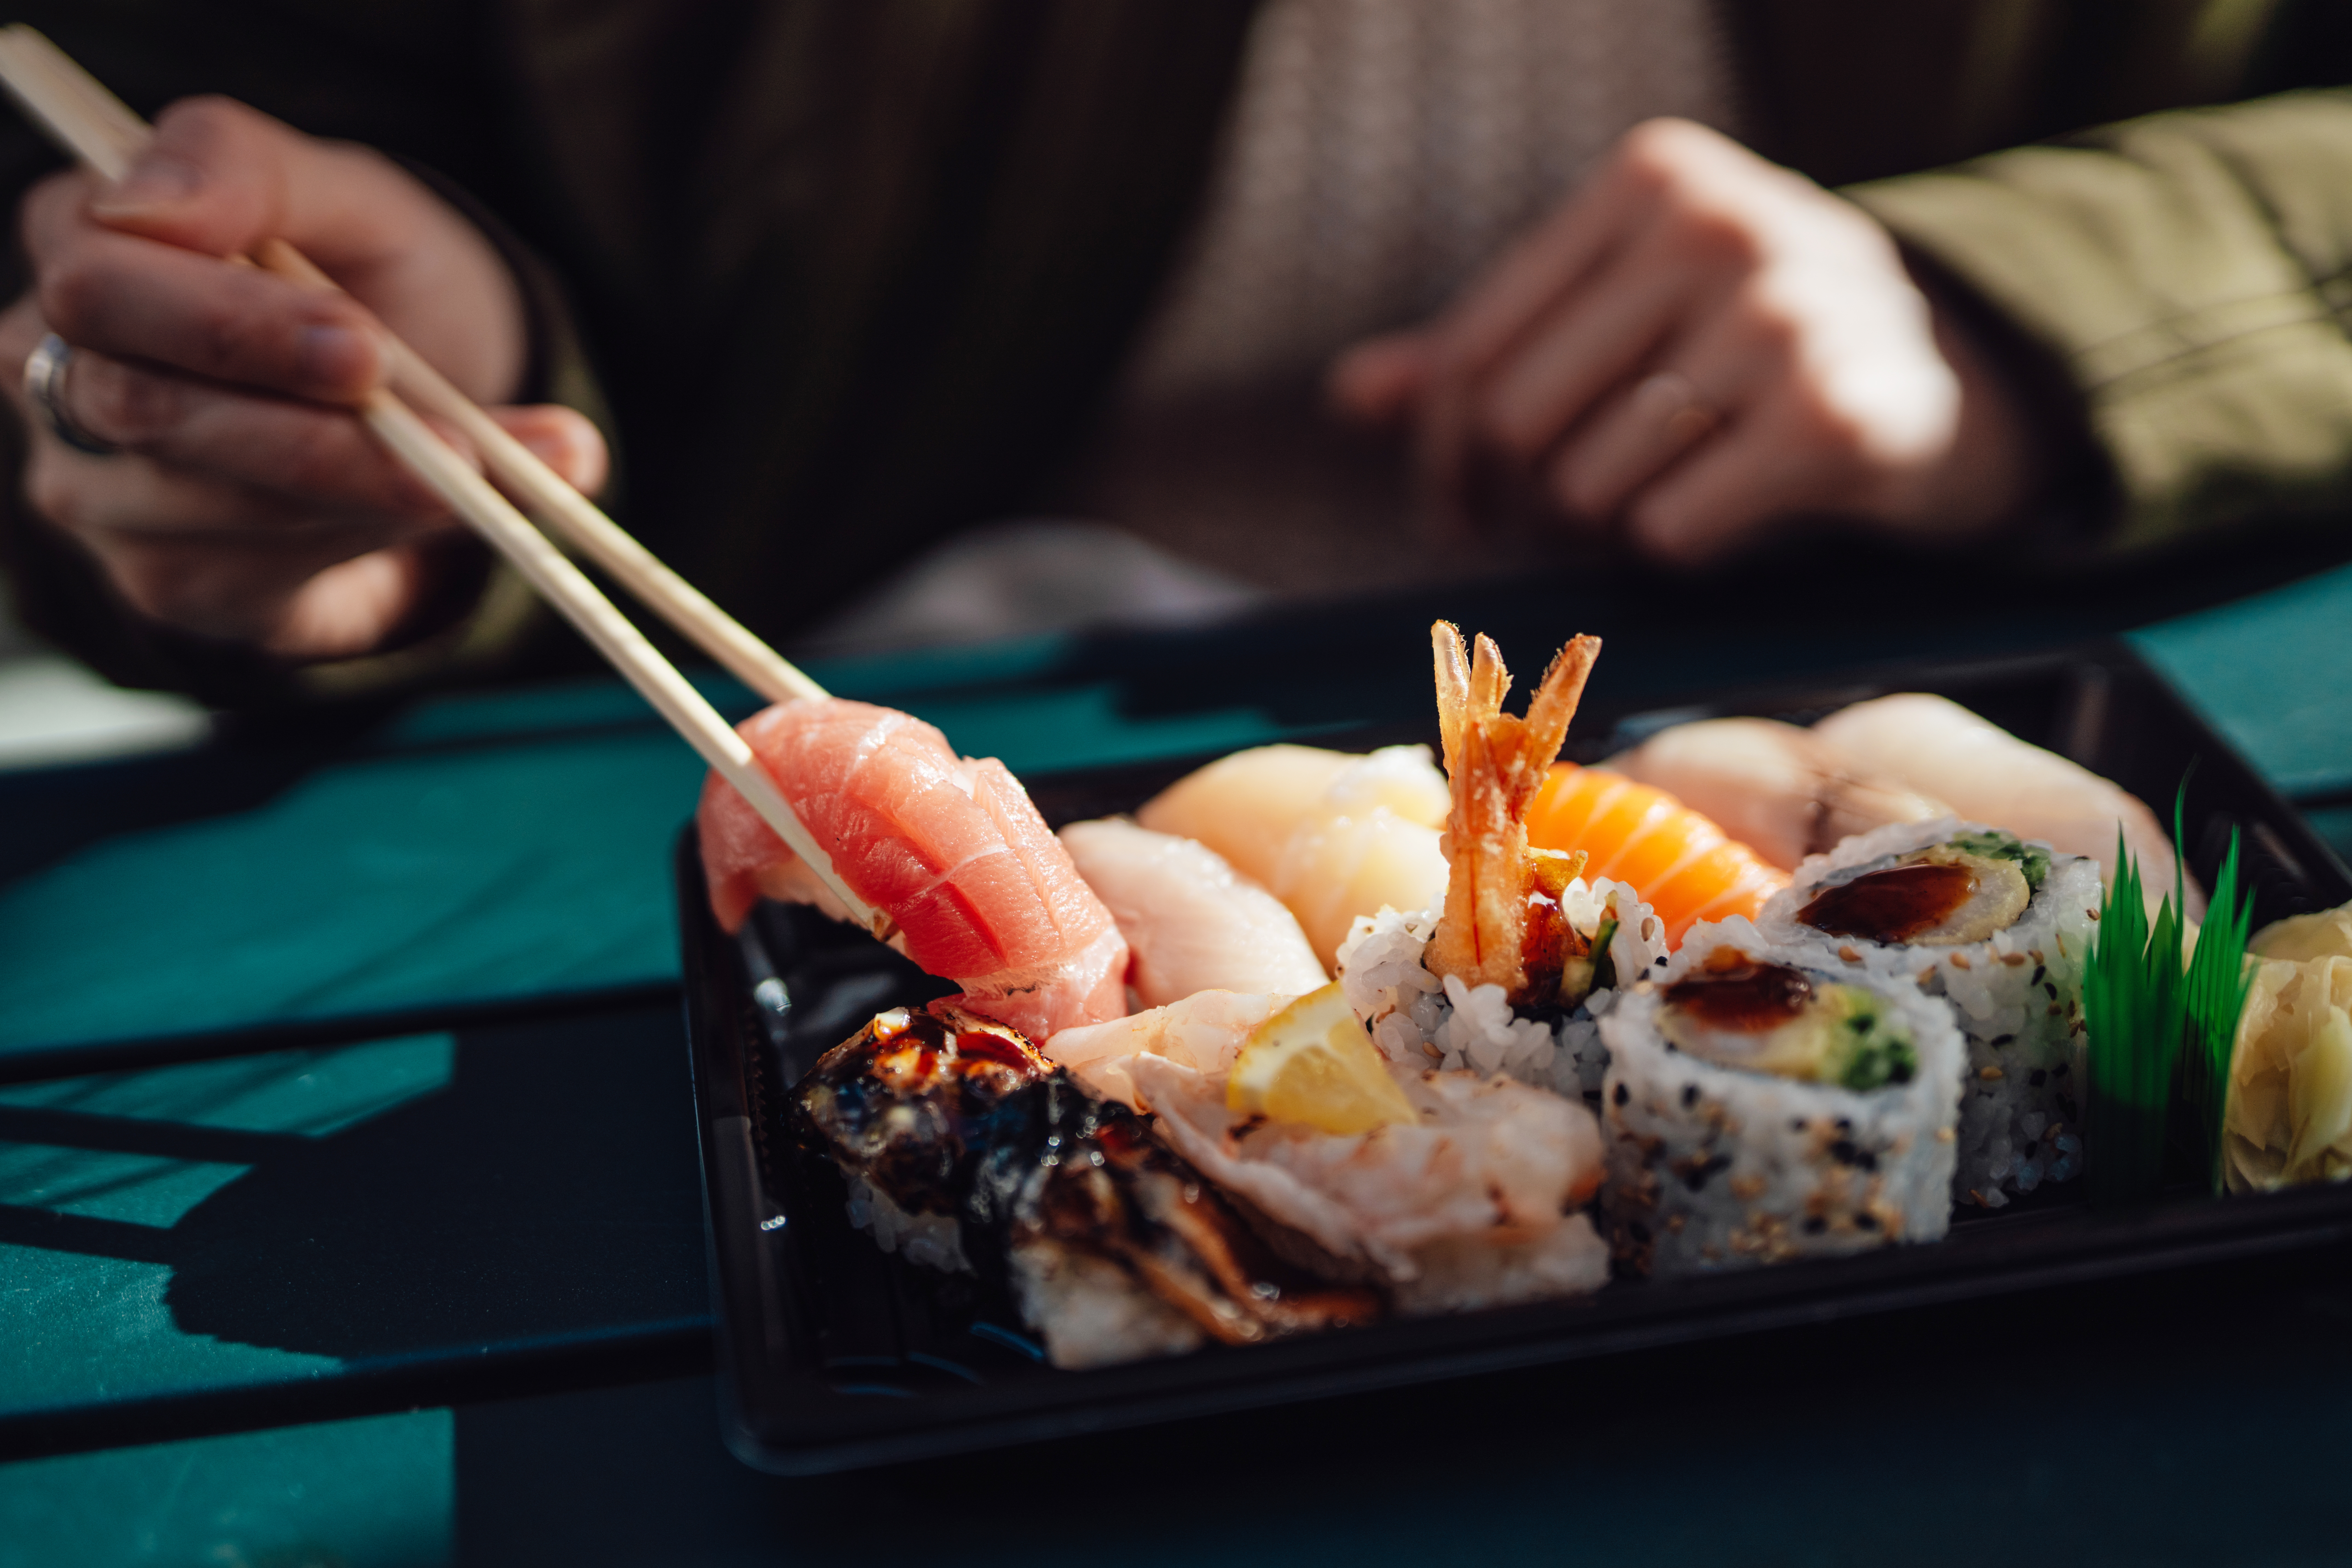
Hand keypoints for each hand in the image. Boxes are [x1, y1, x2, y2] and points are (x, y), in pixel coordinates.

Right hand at [4, 97, 605, 659]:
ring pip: (217, 501)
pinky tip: (456, 513)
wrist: (424, 399)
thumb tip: (150, 201)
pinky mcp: (161, 573)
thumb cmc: (367, 276)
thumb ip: (250, 169)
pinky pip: (258, 572)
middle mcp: (56, 362)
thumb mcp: (348, 199)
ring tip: (495, 471)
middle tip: (452, 442)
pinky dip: (377, 538)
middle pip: (144, 404)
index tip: (363, 345)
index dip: (235, 321)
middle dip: (308, 432)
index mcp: (81, 242)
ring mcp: (93, 480)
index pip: (104, 277)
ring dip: (373, 490)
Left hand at [1329, 118, 2041, 563]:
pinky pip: (1671, 530)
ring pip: (1586, 486)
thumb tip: (1352, 395)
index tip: (1458, 515)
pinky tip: (1705, 527)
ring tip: (1634, 522)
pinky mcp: (1832, 418)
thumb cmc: (1744, 344)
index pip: (1472, 349)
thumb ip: (1491, 345)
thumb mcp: (1622, 312)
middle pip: (1517, 422)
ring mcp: (1784, 314)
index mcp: (1650, 178)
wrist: (1933, 371)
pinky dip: (1670, 553)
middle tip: (1546, 538)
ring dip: (1591, 537)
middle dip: (1513, 507)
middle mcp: (1716, 224)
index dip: (1443, 458)